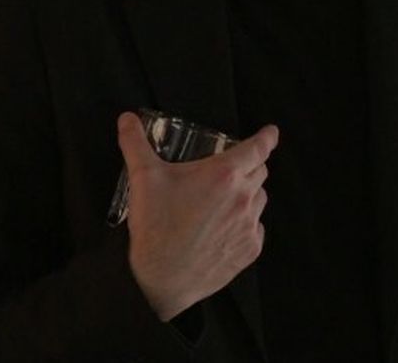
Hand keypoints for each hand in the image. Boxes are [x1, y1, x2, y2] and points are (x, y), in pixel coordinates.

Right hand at [116, 111, 277, 321]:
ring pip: (260, 200)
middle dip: (249, 166)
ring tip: (222, 202)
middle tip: (228, 172)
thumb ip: (135, 143)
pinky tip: (224, 228)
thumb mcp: (143, 177)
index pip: (258, 148)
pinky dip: (246, 224)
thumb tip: (126, 119)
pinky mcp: (250, 250)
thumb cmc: (155, 226)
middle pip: (260, 172)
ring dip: (247, 194)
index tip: (271, 133)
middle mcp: (243, 197)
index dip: (267, 137)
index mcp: (224, 174)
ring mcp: (249, 226)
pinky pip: (257, 228)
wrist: (162, 278)